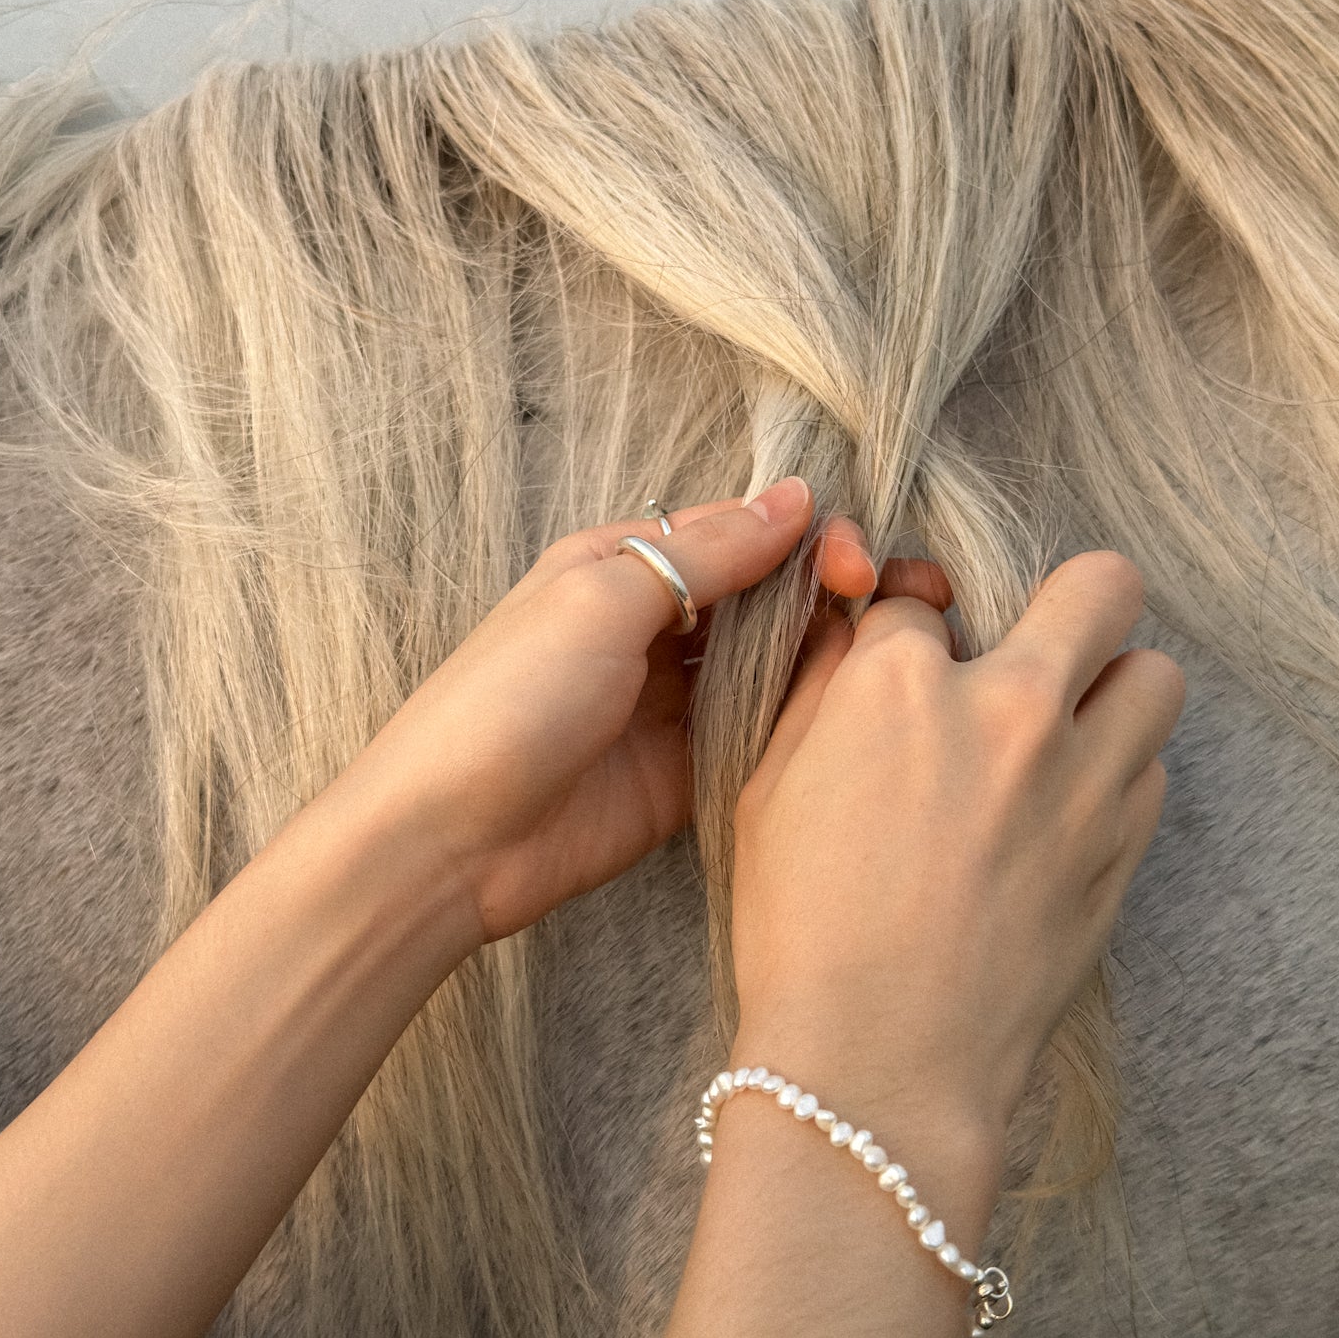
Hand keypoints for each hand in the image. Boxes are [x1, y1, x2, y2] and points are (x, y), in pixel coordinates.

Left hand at [341, 478, 950, 955]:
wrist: (451, 841)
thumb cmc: (507, 700)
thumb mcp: (605, 598)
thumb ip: (706, 551)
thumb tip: (795, 496)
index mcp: (623, 566)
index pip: (738, 533)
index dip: (805, 540)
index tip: (856, 565)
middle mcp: (653, 628)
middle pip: (763, 597)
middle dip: (827, 595)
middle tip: (888, 610)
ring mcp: (672, 705)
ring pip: (770, 666)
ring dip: (822, 657)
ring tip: (883, 662)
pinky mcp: (686, 775)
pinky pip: (758, 738)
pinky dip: (800, 725)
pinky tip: (846, 719)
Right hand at [729, 551, 1185, 1147]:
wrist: (879, 1063)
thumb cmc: (802, 931)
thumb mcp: (766, 790)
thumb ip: (817, 689)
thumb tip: (854, 631)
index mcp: (903, 684)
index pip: (922, 599)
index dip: (902, 632)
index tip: (898, 667)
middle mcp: (1011, 708)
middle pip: (1102, 585)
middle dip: (1069, 600)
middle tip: (1036, 645)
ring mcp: (1084, 779)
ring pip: (1156, 676)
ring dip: (1113, 688)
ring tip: (1063, 732)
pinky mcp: (1123, 848)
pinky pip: (1153, 769)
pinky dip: (1117, 772)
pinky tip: (1062, 809)